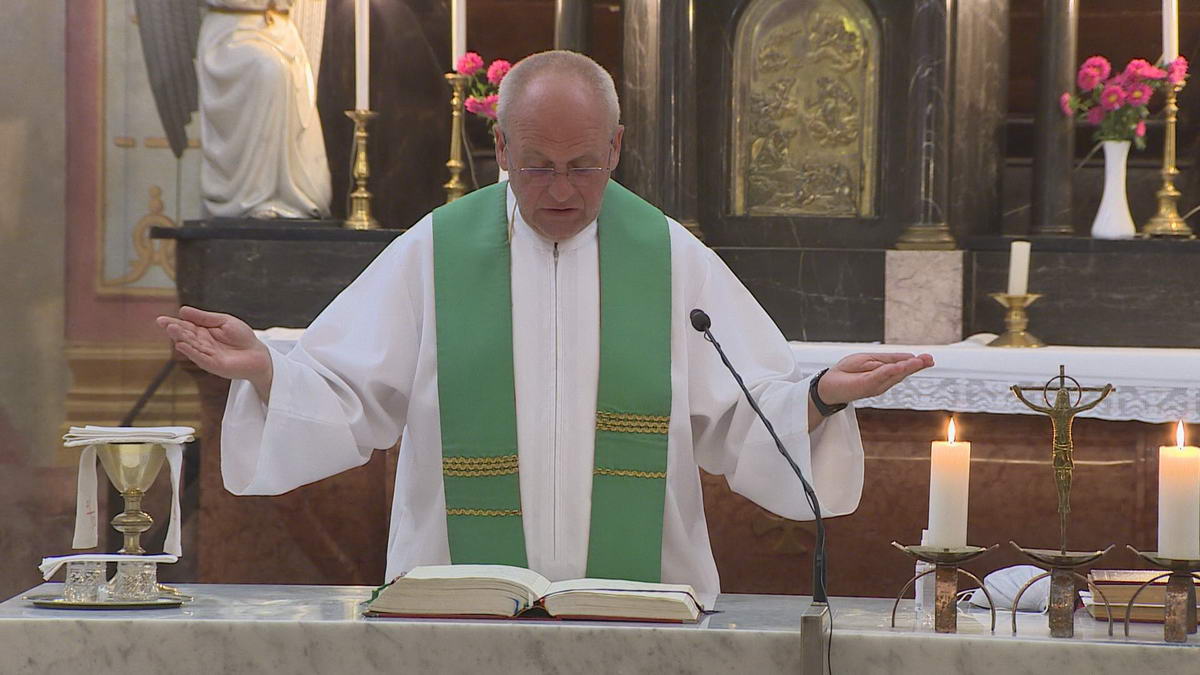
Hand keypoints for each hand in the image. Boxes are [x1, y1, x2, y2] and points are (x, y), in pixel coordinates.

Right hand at [156, 306, 271, 391]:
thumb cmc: (242, 337)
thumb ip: (204, 318)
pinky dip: (191, 351)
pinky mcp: (212, 365)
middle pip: (186, 336)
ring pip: (191, 346)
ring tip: (172, 329)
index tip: (161, 320)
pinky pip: (200, 357)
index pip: (185, 326)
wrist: (258, 354)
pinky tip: (182, 345)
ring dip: (181, 338)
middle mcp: (202, 344)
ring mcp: (206, 355)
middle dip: (175, 330)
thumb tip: (182, 310)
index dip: (173, 323)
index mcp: (203, 332)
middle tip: (165, 324)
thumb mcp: (223, 321)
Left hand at [817, 352, 933, 404]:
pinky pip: (880, 376)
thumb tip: (908, 358)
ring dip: (907, 367)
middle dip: (916, 365)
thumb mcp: (868, 360)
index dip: (915, 362)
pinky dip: (890, 371)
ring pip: (894, 374)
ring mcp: (876, 384)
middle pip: (902, 371)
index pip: (902, 365)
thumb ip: (887, 360)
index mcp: (884, 372)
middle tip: (929, 359)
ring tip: (919, 361)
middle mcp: (883, 381)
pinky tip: (900, 367)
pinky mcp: (866, 386)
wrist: (829, 384)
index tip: (928, 358)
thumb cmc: (848, 371)